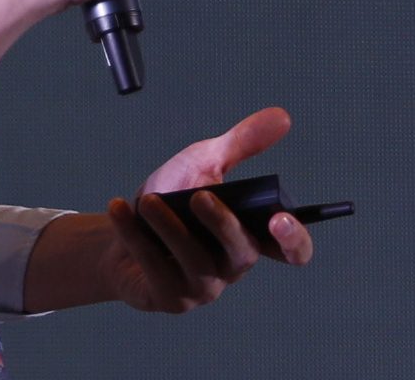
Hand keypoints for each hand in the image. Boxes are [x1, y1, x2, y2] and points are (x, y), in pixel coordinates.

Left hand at [98, 108, 315, 312]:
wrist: (122, 225)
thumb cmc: (171, 197)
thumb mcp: (204, 161)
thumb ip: (241, 142)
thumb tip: (282, 117)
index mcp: (251, 235)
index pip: (291, 250)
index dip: (293, 240)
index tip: (278, 219)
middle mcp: (233, 266)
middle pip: (242, 252)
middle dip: (222, 223)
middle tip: (196, 196)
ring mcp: (203, 287)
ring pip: (195, 261)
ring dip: (169, 227)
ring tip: (147, 201)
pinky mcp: (170, 298)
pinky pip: (156, 269)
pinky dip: (136, 236)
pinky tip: (120, 210)